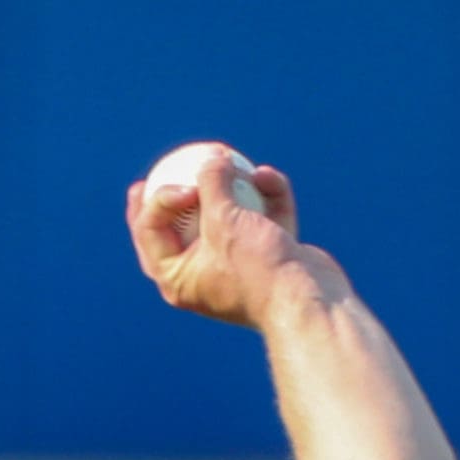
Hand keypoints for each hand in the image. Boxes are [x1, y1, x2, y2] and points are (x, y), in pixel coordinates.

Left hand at [126, 154, 341, 327]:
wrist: (310, 301)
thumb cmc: (257, 268)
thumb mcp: (224, 220)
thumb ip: (210, 182)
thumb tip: (211, 158)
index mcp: (178, 278)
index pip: (149, 233)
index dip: (157, 200)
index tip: (186, 185)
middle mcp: (203, 274)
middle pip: (180, 226)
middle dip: (176, 195)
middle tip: (165, 167)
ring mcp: (239, 265)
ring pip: (228, 217)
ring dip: (233, 186)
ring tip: (232, 160)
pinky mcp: (271, 256)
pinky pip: (264, 219)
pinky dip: (266, 196)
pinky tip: (267, 175)